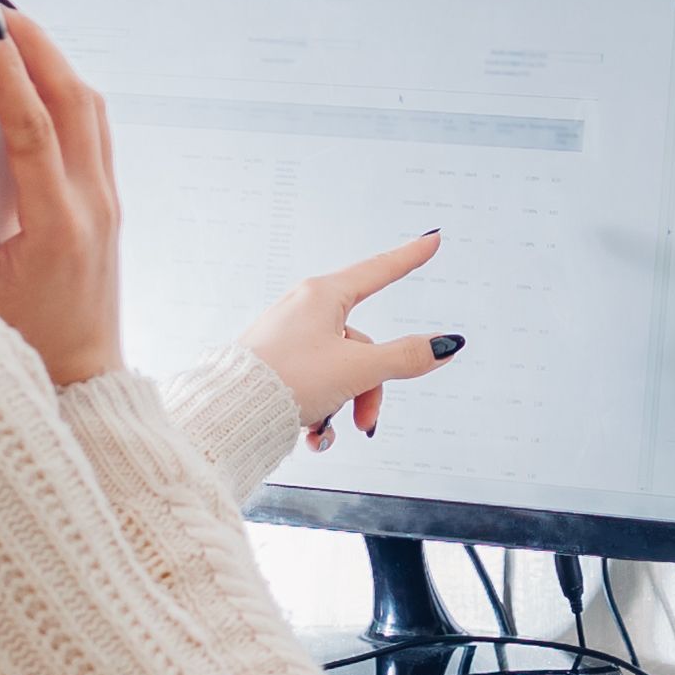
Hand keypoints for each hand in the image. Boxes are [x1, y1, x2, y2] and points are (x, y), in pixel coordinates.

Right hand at [0, 9, 121, 388]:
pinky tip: (36, 79)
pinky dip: (66, 94)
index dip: (8, 73)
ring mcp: (108, 202)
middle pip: (75, 102)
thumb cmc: (18, 340)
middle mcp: (93, 205)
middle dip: (40, 47)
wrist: (81, 378)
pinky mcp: (108, 203)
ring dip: (57, 64)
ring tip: (16, 32)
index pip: (34, 128)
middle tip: (0, 9)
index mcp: (58, 225)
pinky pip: (92, 131)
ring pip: (91, 111)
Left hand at [243, 233, 462, 450]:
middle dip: (370, 388)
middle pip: (362, 346)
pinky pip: (315, 385)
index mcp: (323, 297)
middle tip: (366, 422)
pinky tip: (311, 435)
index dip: (410, 257)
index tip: (431, 239)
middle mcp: (305, 311)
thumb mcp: (357, 369)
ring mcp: (289, 338)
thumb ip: (405, 357)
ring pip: (340, 371)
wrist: (230, 413)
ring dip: (344, 406)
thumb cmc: (286, 379)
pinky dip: (320, 412)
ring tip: (326, 431)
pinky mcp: (275, 365)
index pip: (379, 270)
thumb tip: (444, 345)